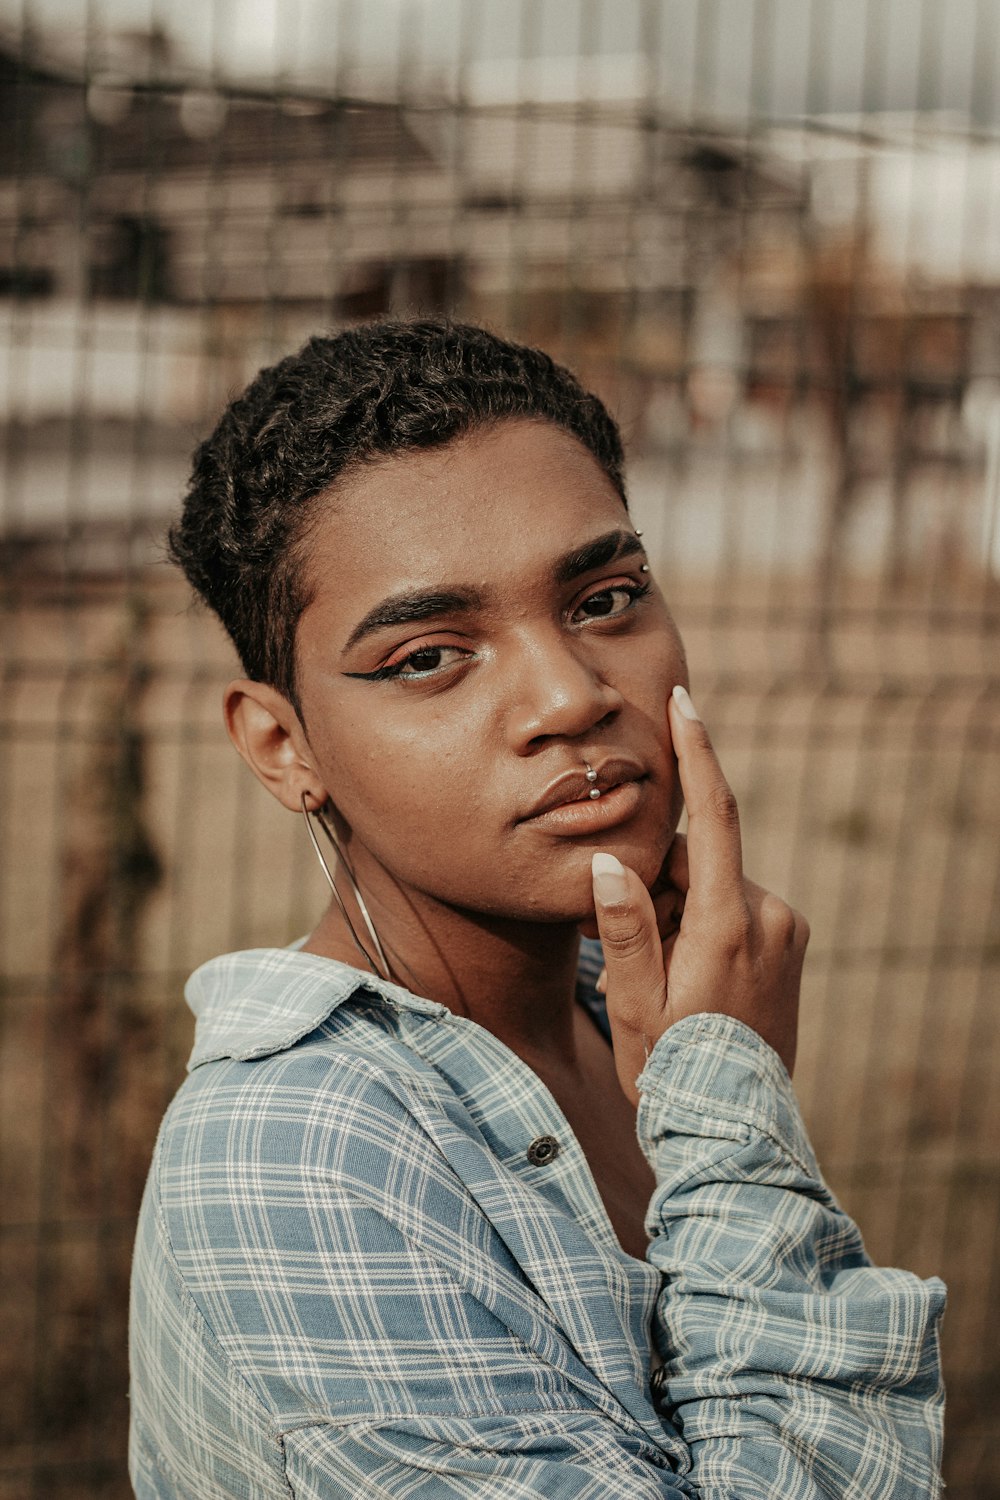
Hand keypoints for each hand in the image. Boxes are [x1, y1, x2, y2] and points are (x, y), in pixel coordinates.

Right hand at [590, 684, 808, 1104]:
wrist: (734, 1128)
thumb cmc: (674, 1071)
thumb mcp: (635, 1008)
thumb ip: (624, 929)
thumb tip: (611, 862)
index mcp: (729, 924)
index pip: (714, 817)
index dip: (698, 753)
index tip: (684, 702)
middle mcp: (770, 916)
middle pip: (697, 861)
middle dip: (656, 885)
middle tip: (632, 954)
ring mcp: (785, 932)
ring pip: (712, 885)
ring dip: (677, 909)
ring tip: (661, 982)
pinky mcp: (788, 945)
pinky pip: (732, 908)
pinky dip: (701, 923)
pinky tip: (688, 980)